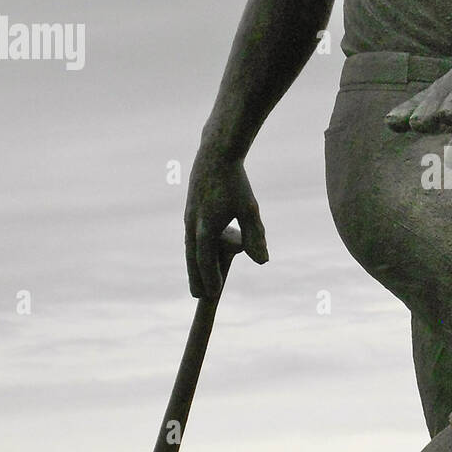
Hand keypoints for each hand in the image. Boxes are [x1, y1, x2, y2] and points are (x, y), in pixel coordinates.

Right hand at [184, 148, 267, 297]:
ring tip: (196, 279)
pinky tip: (198, 253)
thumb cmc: (235, 181)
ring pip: (189, 247)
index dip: (211, 278)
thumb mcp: (249, 209)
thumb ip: (254, 237)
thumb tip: (263, 262)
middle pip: (193, 258)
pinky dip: (193, 250)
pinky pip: (190, 237)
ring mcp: (188, 216)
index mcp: (205, 227)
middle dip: (197, 278)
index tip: (215, 294)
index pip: (206, 261)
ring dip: (193, 265)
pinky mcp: (190, 209)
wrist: (215, 154)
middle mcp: (192, 224)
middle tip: (199, 297)